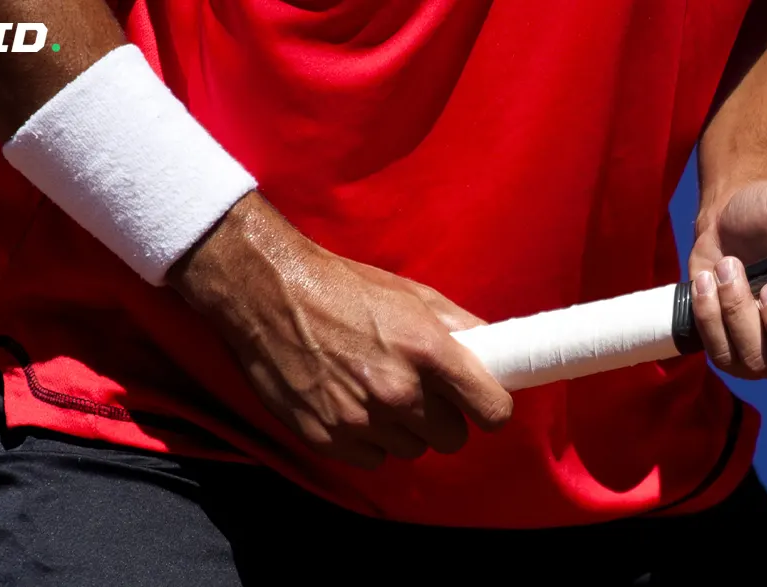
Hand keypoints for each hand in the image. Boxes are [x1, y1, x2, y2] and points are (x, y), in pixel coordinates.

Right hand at [170, 196, 512, 468]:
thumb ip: (462, 328)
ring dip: (403, 430)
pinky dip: (367, 440)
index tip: (480, 402)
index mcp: (429, 351)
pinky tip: (351, 406)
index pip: (493, 410)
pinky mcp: (327, 439)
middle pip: (453, 438)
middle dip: (443, 418)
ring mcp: (361, 421)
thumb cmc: (345, 289)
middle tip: (420, 391)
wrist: (268, 294)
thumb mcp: (413, 295)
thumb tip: (498, 351)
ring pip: (412, 451)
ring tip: (377, 392)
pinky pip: (372, 459)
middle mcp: (399, 392)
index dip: (490, 408)